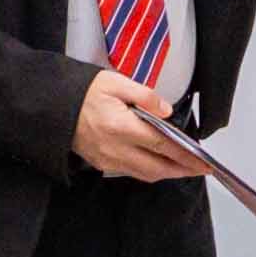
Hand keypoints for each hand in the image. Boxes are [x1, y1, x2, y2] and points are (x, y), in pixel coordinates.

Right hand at [72, 62, 206, 181]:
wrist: (52, 107)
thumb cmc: (83, 92)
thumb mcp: (115, 82)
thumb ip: (145, 96)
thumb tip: (167, 111)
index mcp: (121, 127)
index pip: (163, 145)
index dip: (186, 156)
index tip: (203, 161)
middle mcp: (116, 148)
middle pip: (158, 167)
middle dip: (182, 170)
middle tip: (201, 169)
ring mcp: (108, 159)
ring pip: (146, 174)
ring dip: (167, 173)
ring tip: (184, 167)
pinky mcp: (101, 164)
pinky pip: (131, 173)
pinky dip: (150, 171)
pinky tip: (158, 163)